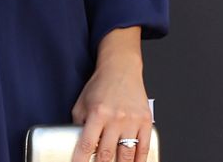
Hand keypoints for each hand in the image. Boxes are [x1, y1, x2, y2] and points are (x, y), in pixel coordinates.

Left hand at [70, 29, 151, 161]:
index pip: (86, 145)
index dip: (80, 160)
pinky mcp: (145, 121)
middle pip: (106, 153)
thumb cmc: (101, 85)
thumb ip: (78, 125)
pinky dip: (139, 160)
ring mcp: (132, 121)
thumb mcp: (82, 103)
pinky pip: (143, 148)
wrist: (121, 69)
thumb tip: (77, 144)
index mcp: (97, 114)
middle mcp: (115, 118)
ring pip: (126, 155)